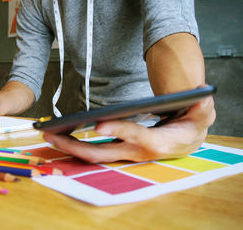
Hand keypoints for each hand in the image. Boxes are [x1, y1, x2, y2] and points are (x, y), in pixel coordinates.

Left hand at [43, 97, 215, 162]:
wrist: (187, 139)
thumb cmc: (192, 124)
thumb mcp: (201, 112)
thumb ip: (201, 106)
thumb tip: (199, 95)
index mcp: (158, 142)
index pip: (137, 137)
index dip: (118, 131)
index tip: (97, 124)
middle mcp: (136, 152)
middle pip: (103, 152)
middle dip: (75, 146)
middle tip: (52, 135)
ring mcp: (124, 154)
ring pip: (93, 154)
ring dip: (70, 147)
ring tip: (48, 134)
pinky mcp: (117, 151)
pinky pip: (94, 151)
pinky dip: (75, 145)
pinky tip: (60, 135)